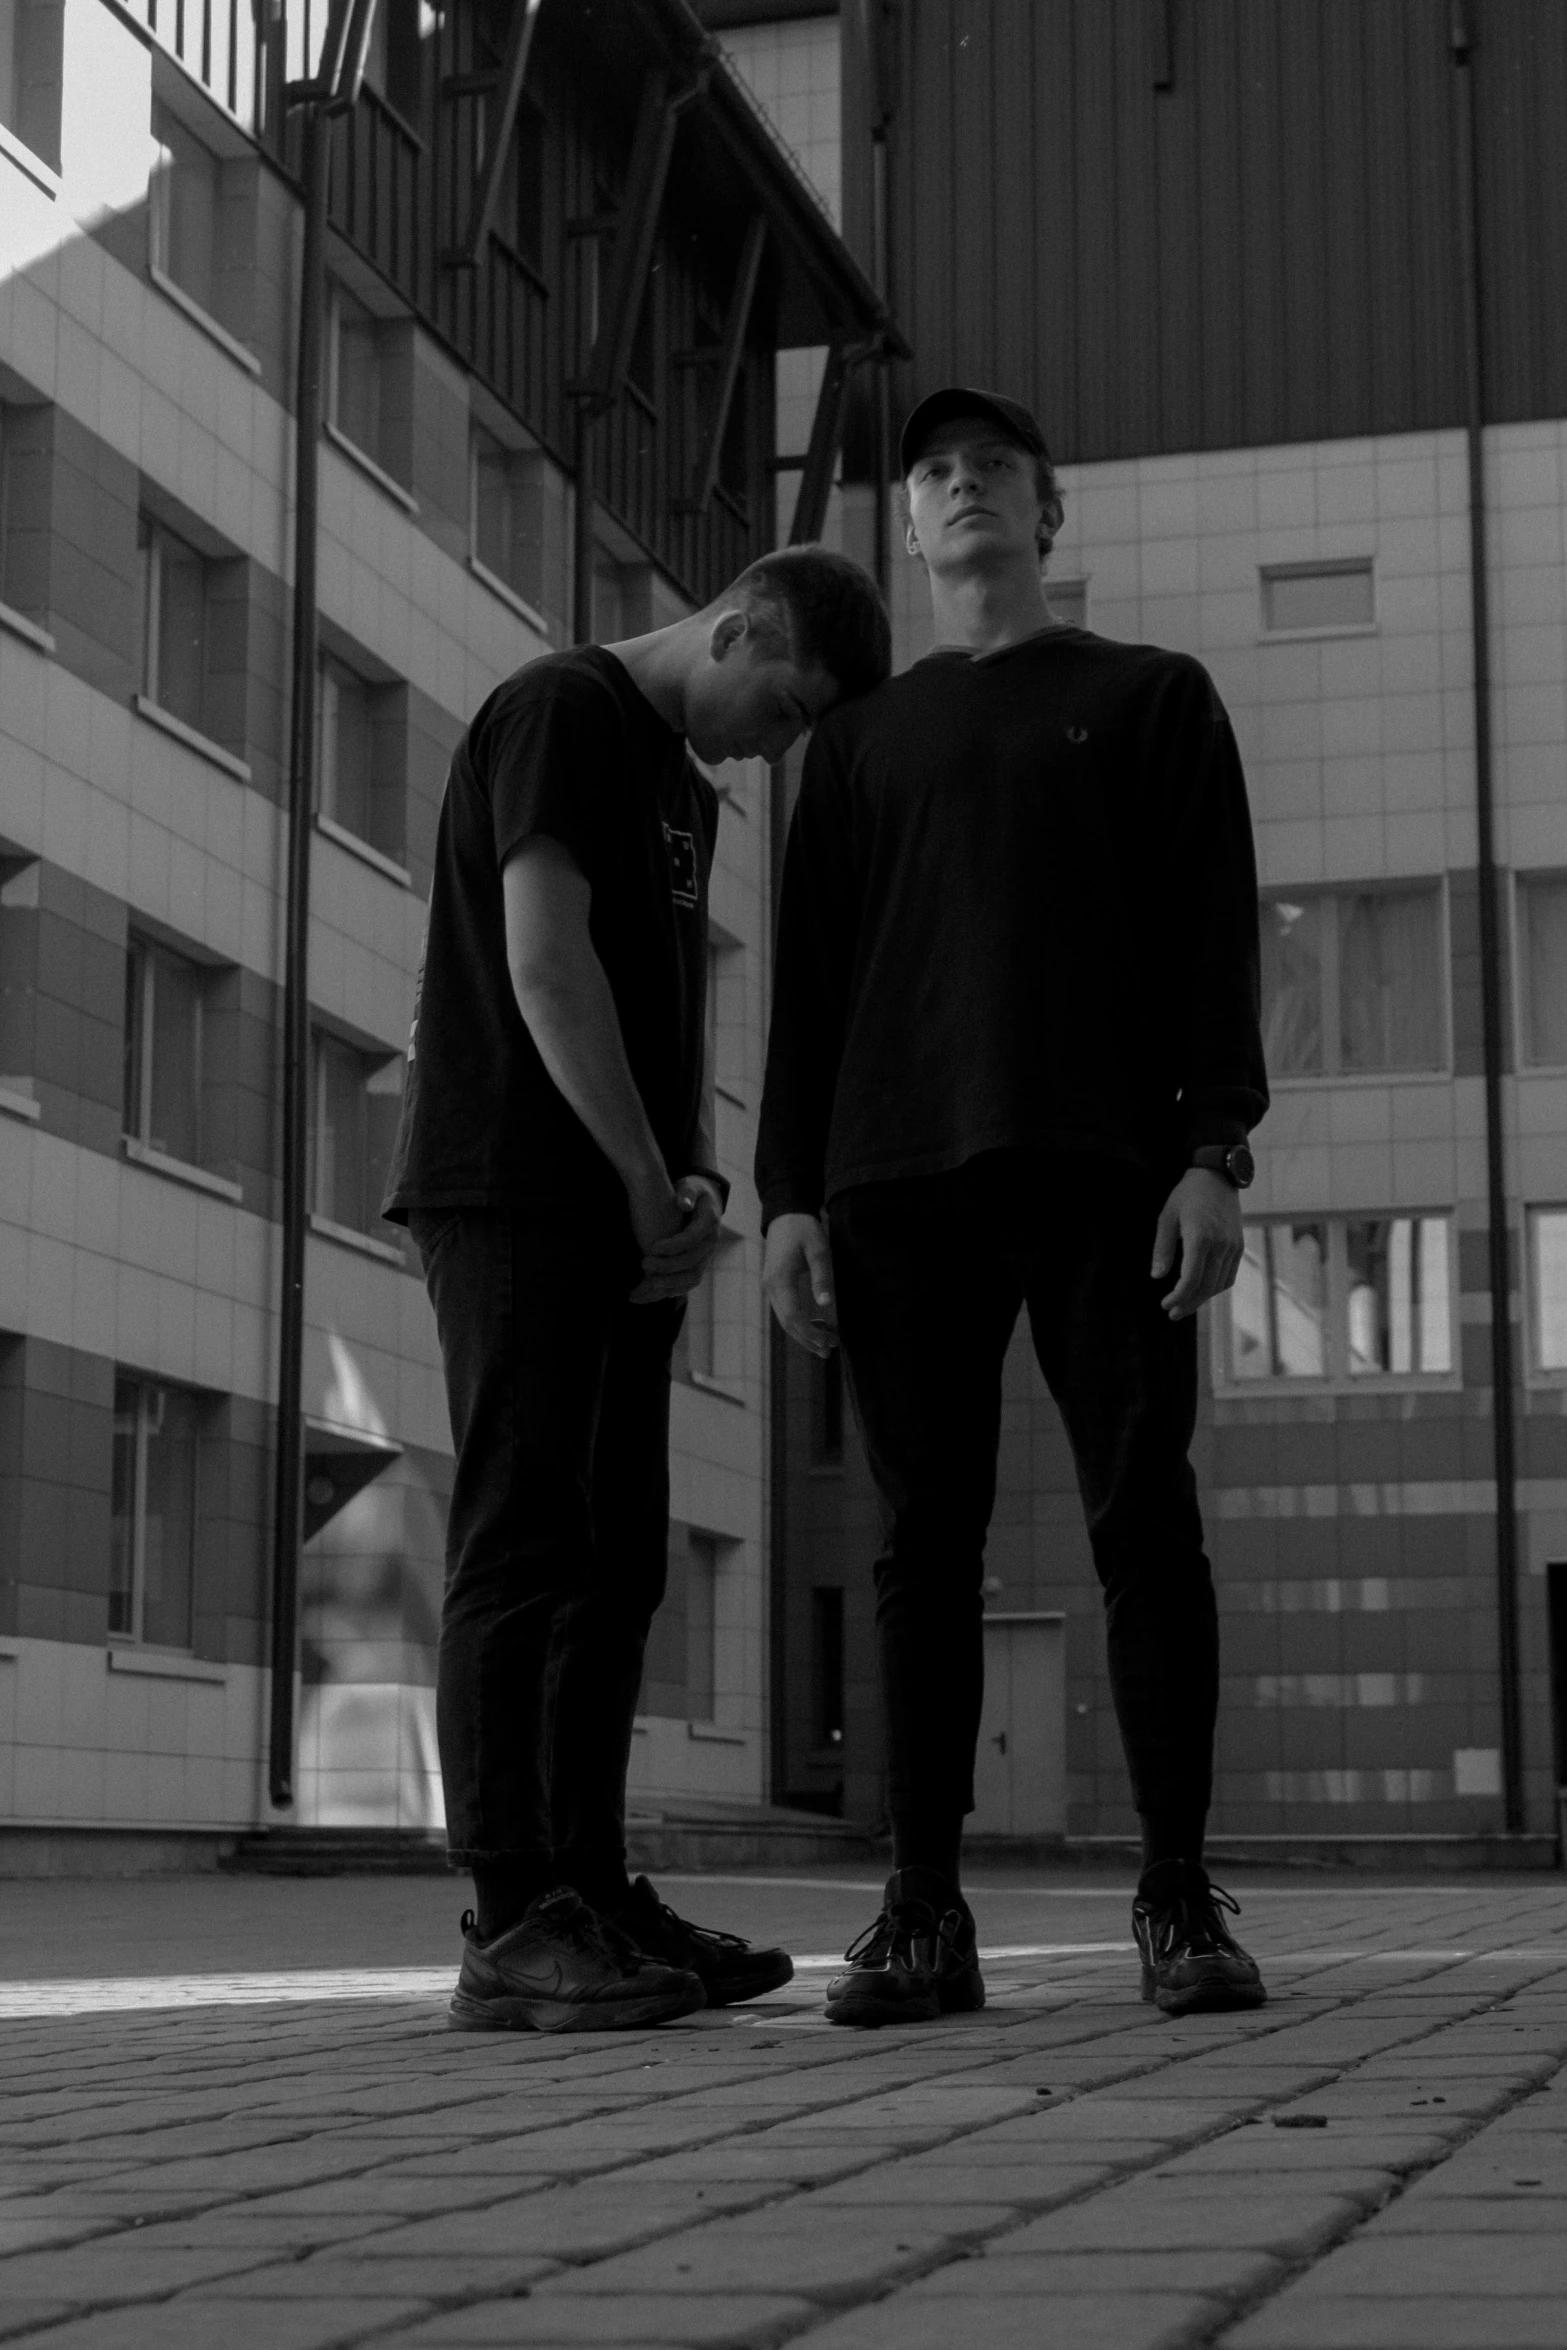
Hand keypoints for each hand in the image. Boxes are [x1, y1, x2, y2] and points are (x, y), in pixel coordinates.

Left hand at [629, 1174, 722, 1305]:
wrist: (707, 1200)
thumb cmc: (693, 1191)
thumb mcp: (691, 1185)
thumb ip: (687, 1192)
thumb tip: (683, 1203)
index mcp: (709, 1222)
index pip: (691, 1239)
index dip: (672, 1246)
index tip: (652, 1247)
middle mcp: (711, 1242)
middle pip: (692, 1263)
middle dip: (667, 1267)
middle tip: (644, 1263)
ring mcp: (706, 1255)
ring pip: (692, 1278)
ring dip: (669, 1284)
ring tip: (646, 1284)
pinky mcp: (699, 1263)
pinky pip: (688, 1282)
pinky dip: (672, 1289)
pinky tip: (653, 1290)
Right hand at [762, 1212, 837, 1355]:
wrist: (786, 1214)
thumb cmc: (804, 1230)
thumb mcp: (819, 1250)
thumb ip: (822, 1277)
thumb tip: (826, 1305)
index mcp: (780, 1279)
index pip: (793, 1316)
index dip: (810, 1333)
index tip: (828, 1341)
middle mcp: (771, 1287)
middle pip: (787, 1323)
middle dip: (808, 1339)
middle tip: (829, 1349)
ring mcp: (770, 1287)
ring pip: (785, 1319)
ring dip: (804, 1334)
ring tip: (825, 1345)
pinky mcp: (774, 1285)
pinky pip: (785, 1310)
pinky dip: (800, 1323)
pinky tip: (816, 1327)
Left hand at [1151, 1167, 1243, 1320]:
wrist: (1217, 1176)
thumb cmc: (1186, 1195)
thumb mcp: (1166, 1217)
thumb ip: (1162, 1248)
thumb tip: (1157, 1277)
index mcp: (1200, 1237)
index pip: (1191, 1279)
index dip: (1178, 1297)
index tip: (1165, 1305)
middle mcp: (1221, 1245)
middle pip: (1206, 1286)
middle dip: (1188, 1304)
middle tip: (1172, 1314)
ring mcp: (1233, 1246)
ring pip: (1219, 1284)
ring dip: (1202, 1299)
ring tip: (1184, 1306)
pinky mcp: (1239, 1246)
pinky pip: (1229, 1275)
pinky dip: (1216, 1287)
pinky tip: (1202, 1291)